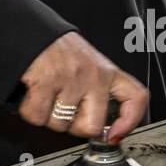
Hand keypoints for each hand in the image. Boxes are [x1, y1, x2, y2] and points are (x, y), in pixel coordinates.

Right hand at [19, 32, 148, 141]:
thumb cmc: (57, 51)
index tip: (116, 134)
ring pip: (61, 125)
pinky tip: (33, 93)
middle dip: (74, 127)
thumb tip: (105, 129)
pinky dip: (30, 111)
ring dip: (48, 117)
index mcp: (107, 71)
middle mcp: (93, 75)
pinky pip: (38, 117)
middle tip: (64, 111)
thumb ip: (98, 93)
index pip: (136, 98)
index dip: (130, 122)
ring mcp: (71, 78)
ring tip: (46, 94)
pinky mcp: (47, 80)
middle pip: (92, 127)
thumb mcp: (89, 66)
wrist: (30, 30)